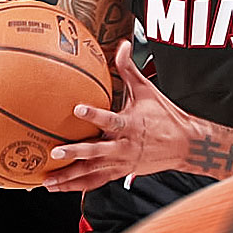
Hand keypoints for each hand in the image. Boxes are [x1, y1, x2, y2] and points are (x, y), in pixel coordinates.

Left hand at [43, 41, 192, 191]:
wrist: (185, 145)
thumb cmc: (165, 115)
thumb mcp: (148, 90)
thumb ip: (130, 69)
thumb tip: (122, 45)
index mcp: (131, 124)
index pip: (111, 119)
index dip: (95, 115)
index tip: (78, 109)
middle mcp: (125, 145)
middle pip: (97, 151)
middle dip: (77, 153)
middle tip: (56, 152)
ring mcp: (122, 161)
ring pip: (93, 172)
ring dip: (70, 178)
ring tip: (48, 180)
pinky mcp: (121, 172)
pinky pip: (97, 182)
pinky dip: (78, 186)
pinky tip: (59, 188)